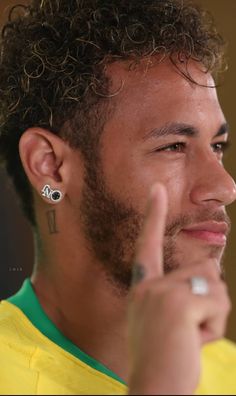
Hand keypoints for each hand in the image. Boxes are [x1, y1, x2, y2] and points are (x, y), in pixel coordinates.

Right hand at [128, 184, 230, 394]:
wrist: (154, 388)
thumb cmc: (163, 358)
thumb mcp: (164, 319)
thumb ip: (180, 292)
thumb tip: (211, 268)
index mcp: (144, 288)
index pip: (148, 245)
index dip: (153, 215)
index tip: (158, 188)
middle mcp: (149, 285)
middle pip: (202, 270)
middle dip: (208, 300)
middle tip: (188, 331)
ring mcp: (163, 292)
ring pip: (214, 285)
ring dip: (212, 314)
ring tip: (189, 336)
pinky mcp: (180, 302)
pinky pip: (218, 303)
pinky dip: (214, 326)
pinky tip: (193, 341)